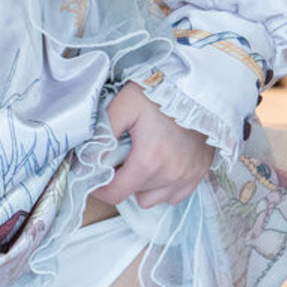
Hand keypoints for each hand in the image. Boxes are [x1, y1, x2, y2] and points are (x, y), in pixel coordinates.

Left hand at [90, 82, 213, 208]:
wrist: (199, 87)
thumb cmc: (162, 93)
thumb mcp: (124, 104)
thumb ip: (103, 131)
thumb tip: (87, 158)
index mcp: (148, 162)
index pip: (115, 194)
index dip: (99, 187)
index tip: (94, 174)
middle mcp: (170, 176)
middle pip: (133, 194)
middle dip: (121, 178)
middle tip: (121, 154)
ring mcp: (187, 177)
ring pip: (154, 198)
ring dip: (143, 185)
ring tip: (142, 158)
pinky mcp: (200, 173)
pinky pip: (175, 194)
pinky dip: (164, 185)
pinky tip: (161, 163)